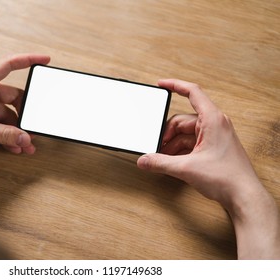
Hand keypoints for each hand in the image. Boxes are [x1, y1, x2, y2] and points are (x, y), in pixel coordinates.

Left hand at [0, 54, 48, 198]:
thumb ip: (4, 133)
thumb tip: (25, 137)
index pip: (10, 65)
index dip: (28, 60)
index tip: (44, 60)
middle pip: (14, 98)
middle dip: (25, 113)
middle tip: (34, 125)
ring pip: (8, 116)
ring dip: (17, 130)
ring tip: (27, 143)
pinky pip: (0, 126)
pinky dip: (8, 136)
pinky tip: (15, 146)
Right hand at [137, 79, 259, 207]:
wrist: (244, 196)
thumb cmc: (227, 178)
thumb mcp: (187, 168)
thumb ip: (161, 163)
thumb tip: (144, 160)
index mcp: (212, 119)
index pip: (192, 92)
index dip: (175, 85)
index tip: (161, 84)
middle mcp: (214, 124)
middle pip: (182, 120)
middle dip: (167, 133)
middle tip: (156, 146)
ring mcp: (214, 136)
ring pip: (185, 133)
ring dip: (172, 144)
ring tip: (161, 158)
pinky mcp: (212, 147)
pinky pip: (190, 143)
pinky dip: (179, 151)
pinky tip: (171, 161)